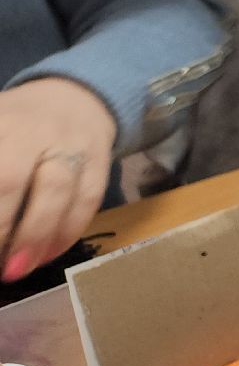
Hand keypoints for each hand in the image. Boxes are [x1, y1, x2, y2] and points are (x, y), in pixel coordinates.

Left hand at [0, 79, 115, 282]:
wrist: (76, 96)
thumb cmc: (16, 124)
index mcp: (1, 123)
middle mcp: (34, 131)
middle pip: (12, 179)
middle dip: (2, 227)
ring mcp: (73, 145)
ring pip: (57, 193)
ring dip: (36, 238)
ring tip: (17, 269)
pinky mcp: (102, 162)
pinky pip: (88, 200)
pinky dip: (67, 233)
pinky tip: (47, 255)